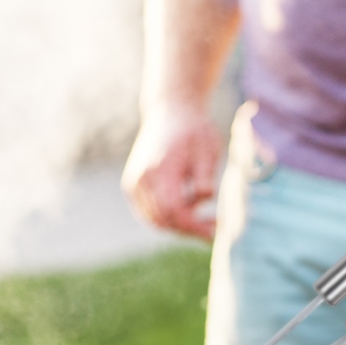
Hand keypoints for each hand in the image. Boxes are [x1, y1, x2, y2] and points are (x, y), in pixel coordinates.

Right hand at [122, 102, 221, 239]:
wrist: (170, 111)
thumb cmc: (194, 131)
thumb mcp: (208, 150)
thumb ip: (205, 176)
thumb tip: (205, 197)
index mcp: (159, 168)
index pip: (173, 210)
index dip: (193, 226)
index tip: (214, 233)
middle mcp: (141, 178)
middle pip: (162, 219)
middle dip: (189, 229)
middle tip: (213, 228)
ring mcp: (133, 183)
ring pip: (154, 220)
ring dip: (179, 225)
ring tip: (204, 217)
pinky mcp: (132, 186)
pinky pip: (149, 213)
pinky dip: (168, 218)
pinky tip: (189, 210)